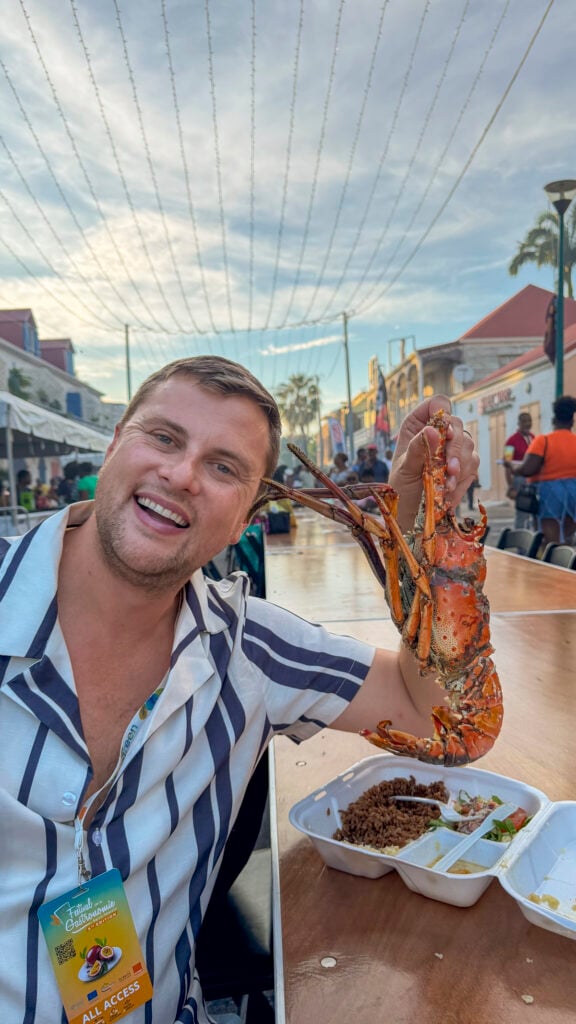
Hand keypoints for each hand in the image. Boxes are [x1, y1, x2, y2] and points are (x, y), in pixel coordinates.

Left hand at [389, 395, 479, 530]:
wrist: (412, 513)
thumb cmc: (401, 488)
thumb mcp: (405, 468)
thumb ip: (418, 449)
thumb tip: (432, 430)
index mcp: (417, 425)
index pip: (437, 404)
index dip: (443, 413)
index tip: (445, 433)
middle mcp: (437, 432)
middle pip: (457, 424)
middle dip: (455, 448)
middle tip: (450, 470)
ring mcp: (452, 447)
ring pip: (469, 444)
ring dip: (460, 466)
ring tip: (446, 486)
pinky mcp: (464, 464)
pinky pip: (473, 463)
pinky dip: (463, 479)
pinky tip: (450, 491)